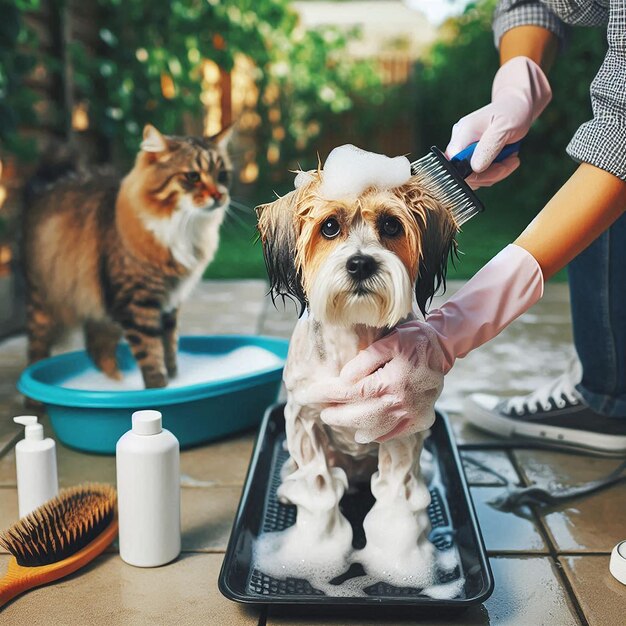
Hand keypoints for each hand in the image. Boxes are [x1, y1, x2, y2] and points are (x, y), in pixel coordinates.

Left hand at [304, 244, 543, 443]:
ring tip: (337, 419)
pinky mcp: (419, 420)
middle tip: (322, 410)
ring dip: (352, 427)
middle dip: (335, 414)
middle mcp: (399, 403)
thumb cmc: (415, 340)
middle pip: (358, 416)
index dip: (326, 395)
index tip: (308, 395)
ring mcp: (410, 415)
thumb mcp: (388, 341)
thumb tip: (344, 379)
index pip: (349, 393)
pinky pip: (393, 434)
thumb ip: (364, 361)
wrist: (445, 348)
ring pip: (373, 429)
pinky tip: (363, 433)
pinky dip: (376, 435)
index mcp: (389, 383)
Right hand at [446, 56, 550, 187]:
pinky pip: (479, 173)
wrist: (517, 105)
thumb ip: (489, 147)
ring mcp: (465, 149)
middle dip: (489, 174)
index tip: (495, 167)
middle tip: (509, 163)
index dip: (471, 172)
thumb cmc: (512, 112)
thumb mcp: (504, 128)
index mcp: (463, 132)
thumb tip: (475, 168)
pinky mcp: (471, 156)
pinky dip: (494, 172)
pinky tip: (506, 160)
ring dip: (495, 173)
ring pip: (473, 176)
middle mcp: (459, 141)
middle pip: (463, 173)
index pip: (454, 162)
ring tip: (511, 158)